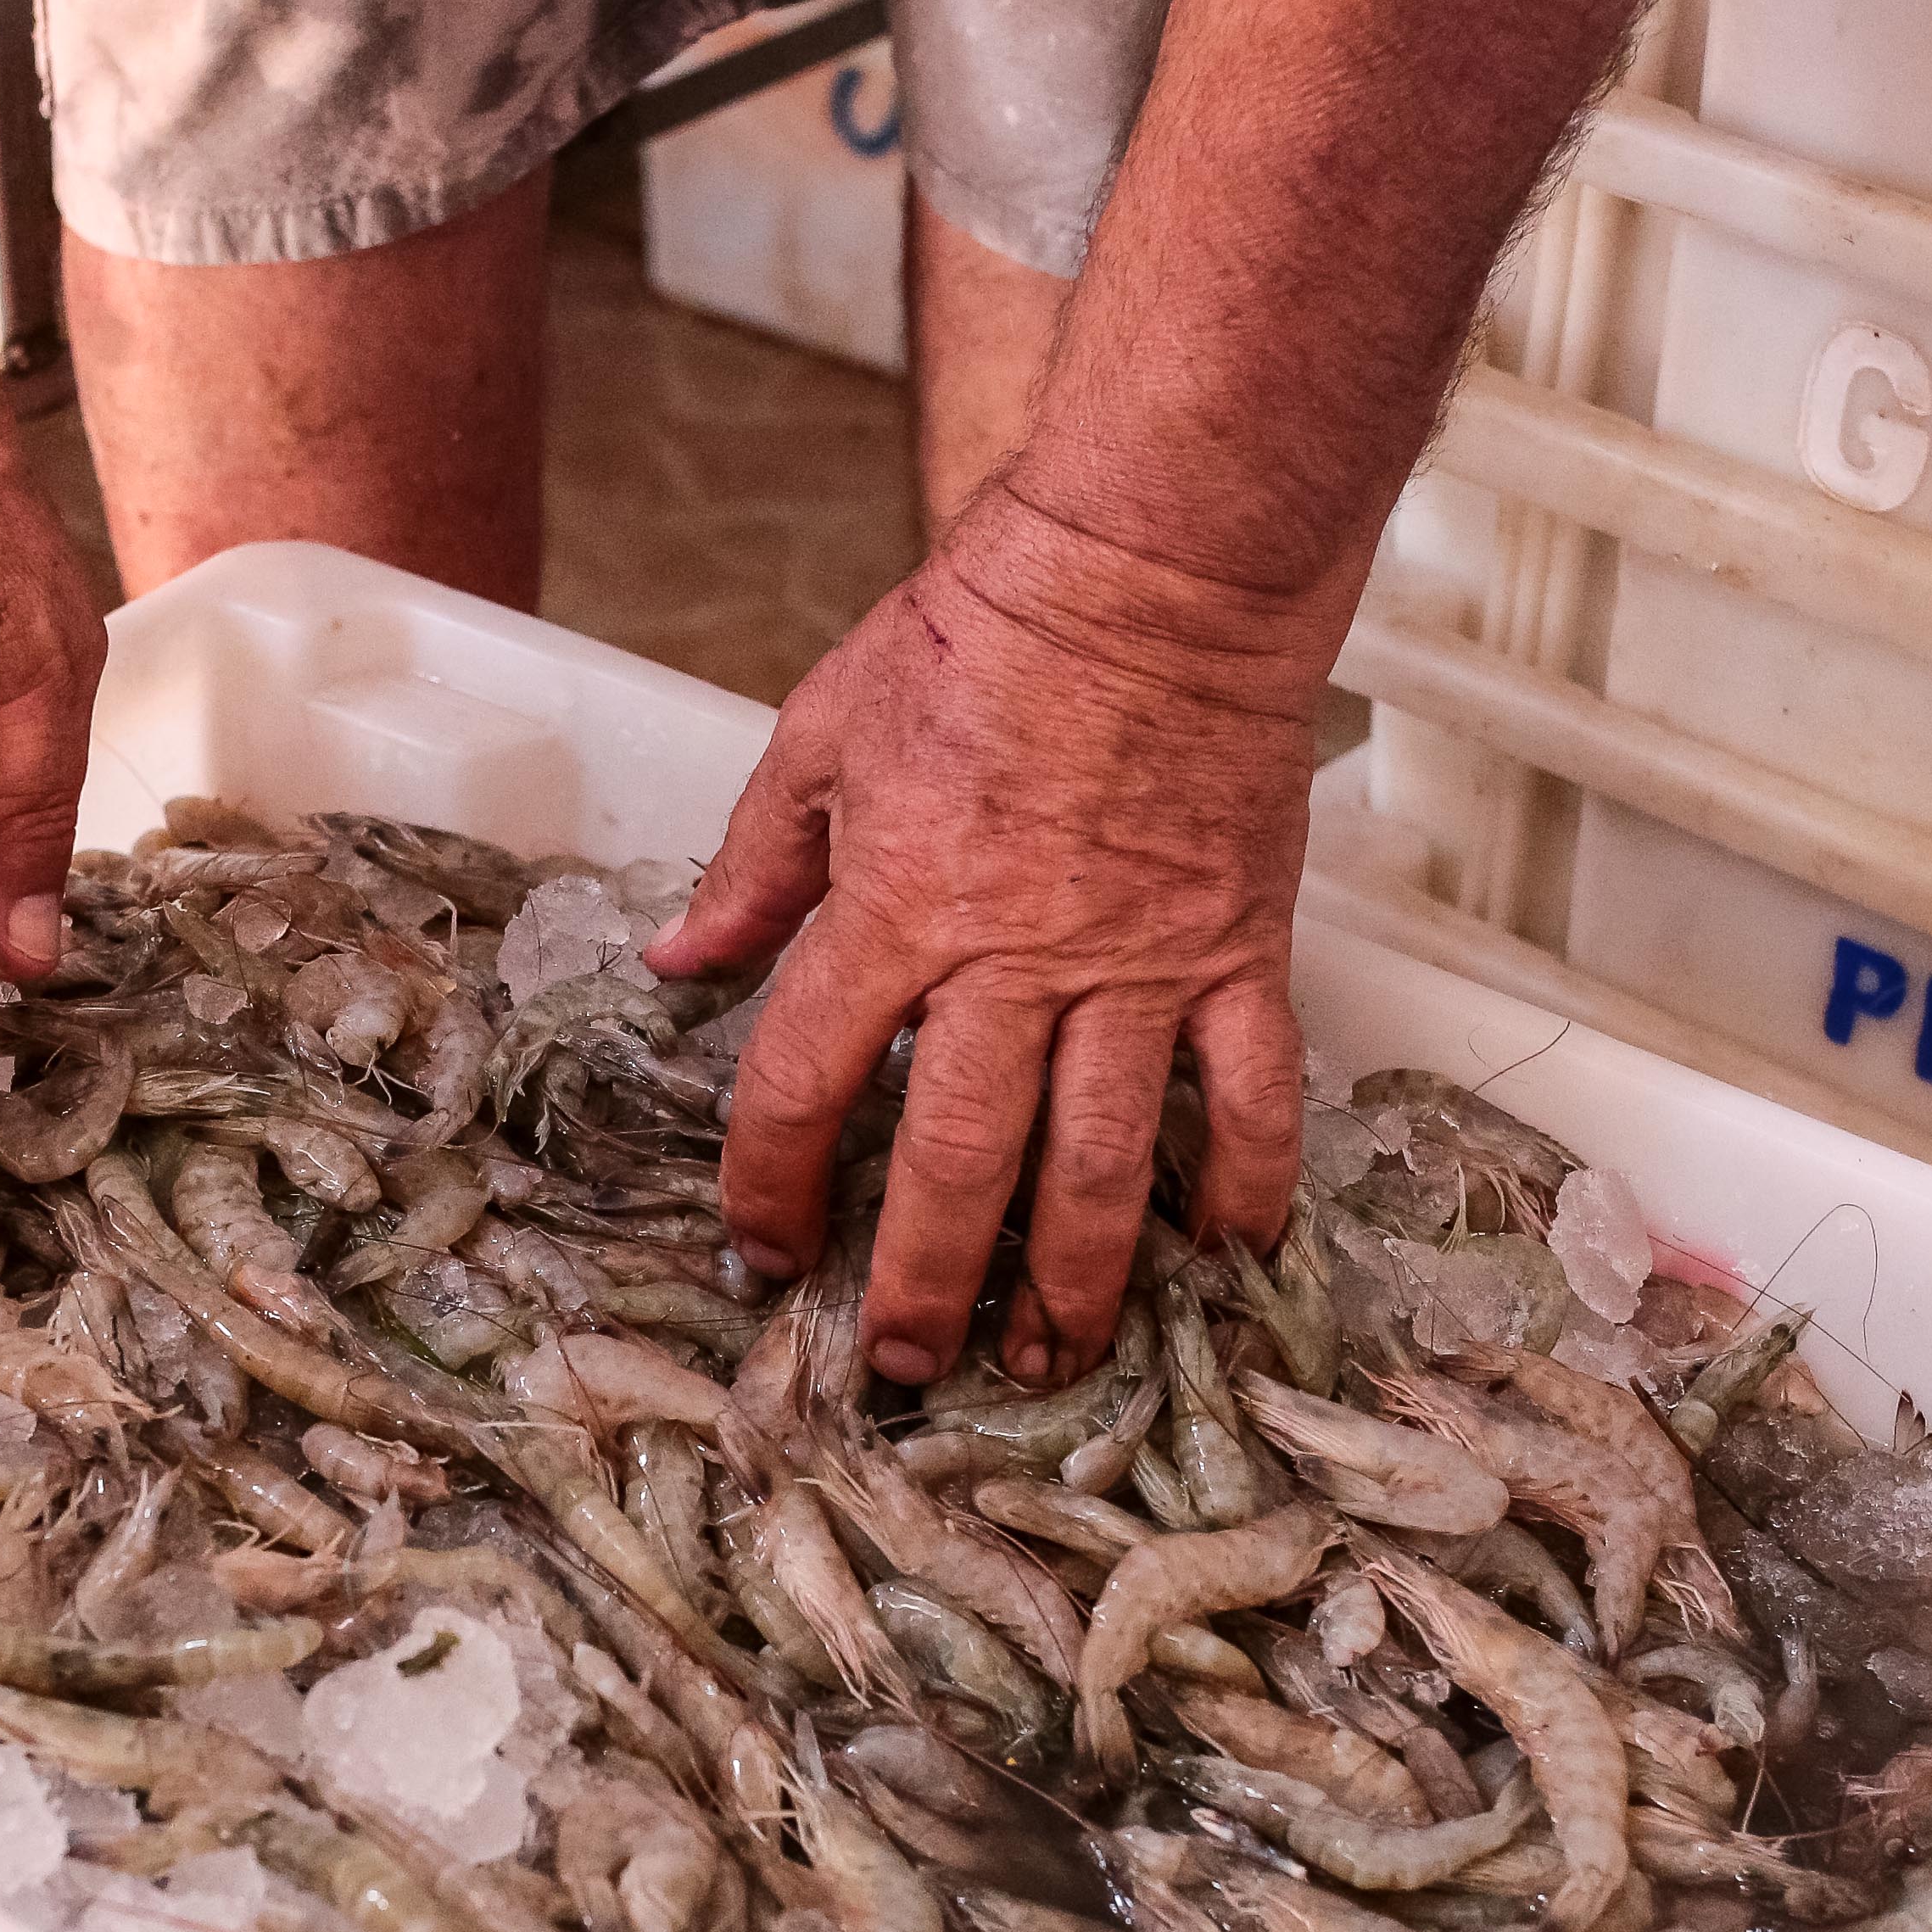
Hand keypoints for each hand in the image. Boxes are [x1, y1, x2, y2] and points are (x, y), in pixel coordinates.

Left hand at [647, 485, 1323, 1388]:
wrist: (1157, 564)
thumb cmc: (989, 629)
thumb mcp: (824, 730)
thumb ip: (756, 864)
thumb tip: (679, 955)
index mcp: (896, 908)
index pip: (804, 1082)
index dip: (771, 1183)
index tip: (764, 1248)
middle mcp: (1014, 959)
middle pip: (956, 1164)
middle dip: (924, 1284)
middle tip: (907, 1366)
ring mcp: (1139, 966)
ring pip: (1103, 1162)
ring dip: (1074, 1280)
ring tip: (1050, 1361)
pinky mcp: (1239, 948)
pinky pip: (1252, 1093)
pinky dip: (1247, 1181)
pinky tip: (1229, 1257)